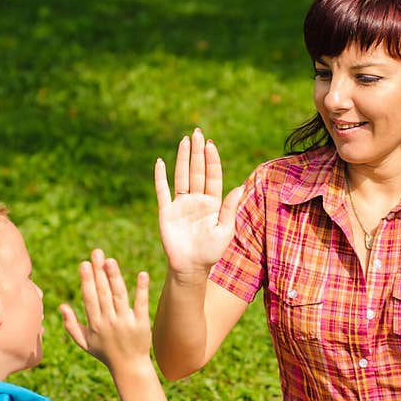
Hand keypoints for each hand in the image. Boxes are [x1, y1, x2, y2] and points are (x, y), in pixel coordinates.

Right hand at [58, 249, 151, 373]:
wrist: (129, 368)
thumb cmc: (105, 353)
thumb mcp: (84, 343)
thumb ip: (71, 325)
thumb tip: (61, 306)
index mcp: (94, 324)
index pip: (90, 298)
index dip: (87, 281)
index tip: (84, 264)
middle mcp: (109, 322)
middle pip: (103, 293)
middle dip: (99, 272)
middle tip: (97, 253)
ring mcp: (125, 322)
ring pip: (119, 296)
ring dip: (115, 277)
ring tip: (111, 261)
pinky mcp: (141, 324)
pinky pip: (141, 304)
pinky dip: (141, 290)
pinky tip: (142, 274)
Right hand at [154, 127, 243, 274]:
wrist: (191, 267)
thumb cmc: (211, 252)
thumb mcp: (224, 230)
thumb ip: (229, 208)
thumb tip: (239, 187)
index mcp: (213, 203)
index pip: (213, 176)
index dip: (212, 161)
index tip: (211, 145)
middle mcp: (197, 199)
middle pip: (197, 171)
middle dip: (197, 152)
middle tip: (198, 133)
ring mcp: (181, 204)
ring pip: (181, 176)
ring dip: (182, 158)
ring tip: (185, 140)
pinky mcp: (166, 211)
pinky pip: (162, 191)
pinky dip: (160, 177)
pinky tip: (160, 162)